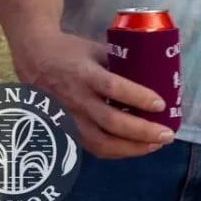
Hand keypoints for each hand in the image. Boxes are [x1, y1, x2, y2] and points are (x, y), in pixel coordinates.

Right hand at [12, 30, 173, 158]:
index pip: (112, 88)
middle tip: (167, 134)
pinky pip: (94, 148)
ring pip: (102, 143)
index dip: (138, 97)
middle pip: (111, 122)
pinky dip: (118, 151)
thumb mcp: (94, 49)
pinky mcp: (66, 132)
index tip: (161, 103)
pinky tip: (135, 147)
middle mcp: (75, 99)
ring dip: (133, 148)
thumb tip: (152, 76)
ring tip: (155, 144)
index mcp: (83, 73)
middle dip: (142, 131)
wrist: (33, 59)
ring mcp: (69, 119)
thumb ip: (118, 63)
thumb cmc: (69, 52)